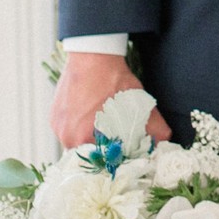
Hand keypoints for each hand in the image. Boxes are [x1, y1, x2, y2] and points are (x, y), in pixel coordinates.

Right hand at [51, 52, 171, 148]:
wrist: (92, 56)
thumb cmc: (114, 80)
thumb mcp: (138, 104)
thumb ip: (153, 126)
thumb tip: (163, 140)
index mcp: (83, 139)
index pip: (101, 161)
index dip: (116, 156)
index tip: (125, 148)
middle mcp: (66, 137)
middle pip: (89, 153)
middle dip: (104, 147)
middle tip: (117, 133)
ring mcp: (57, 127)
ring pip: (78, 142)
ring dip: (92, 136)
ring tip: (106, 120)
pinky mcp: (54, 117)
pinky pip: (69, 130)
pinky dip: (81, 126)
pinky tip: (94, 112)